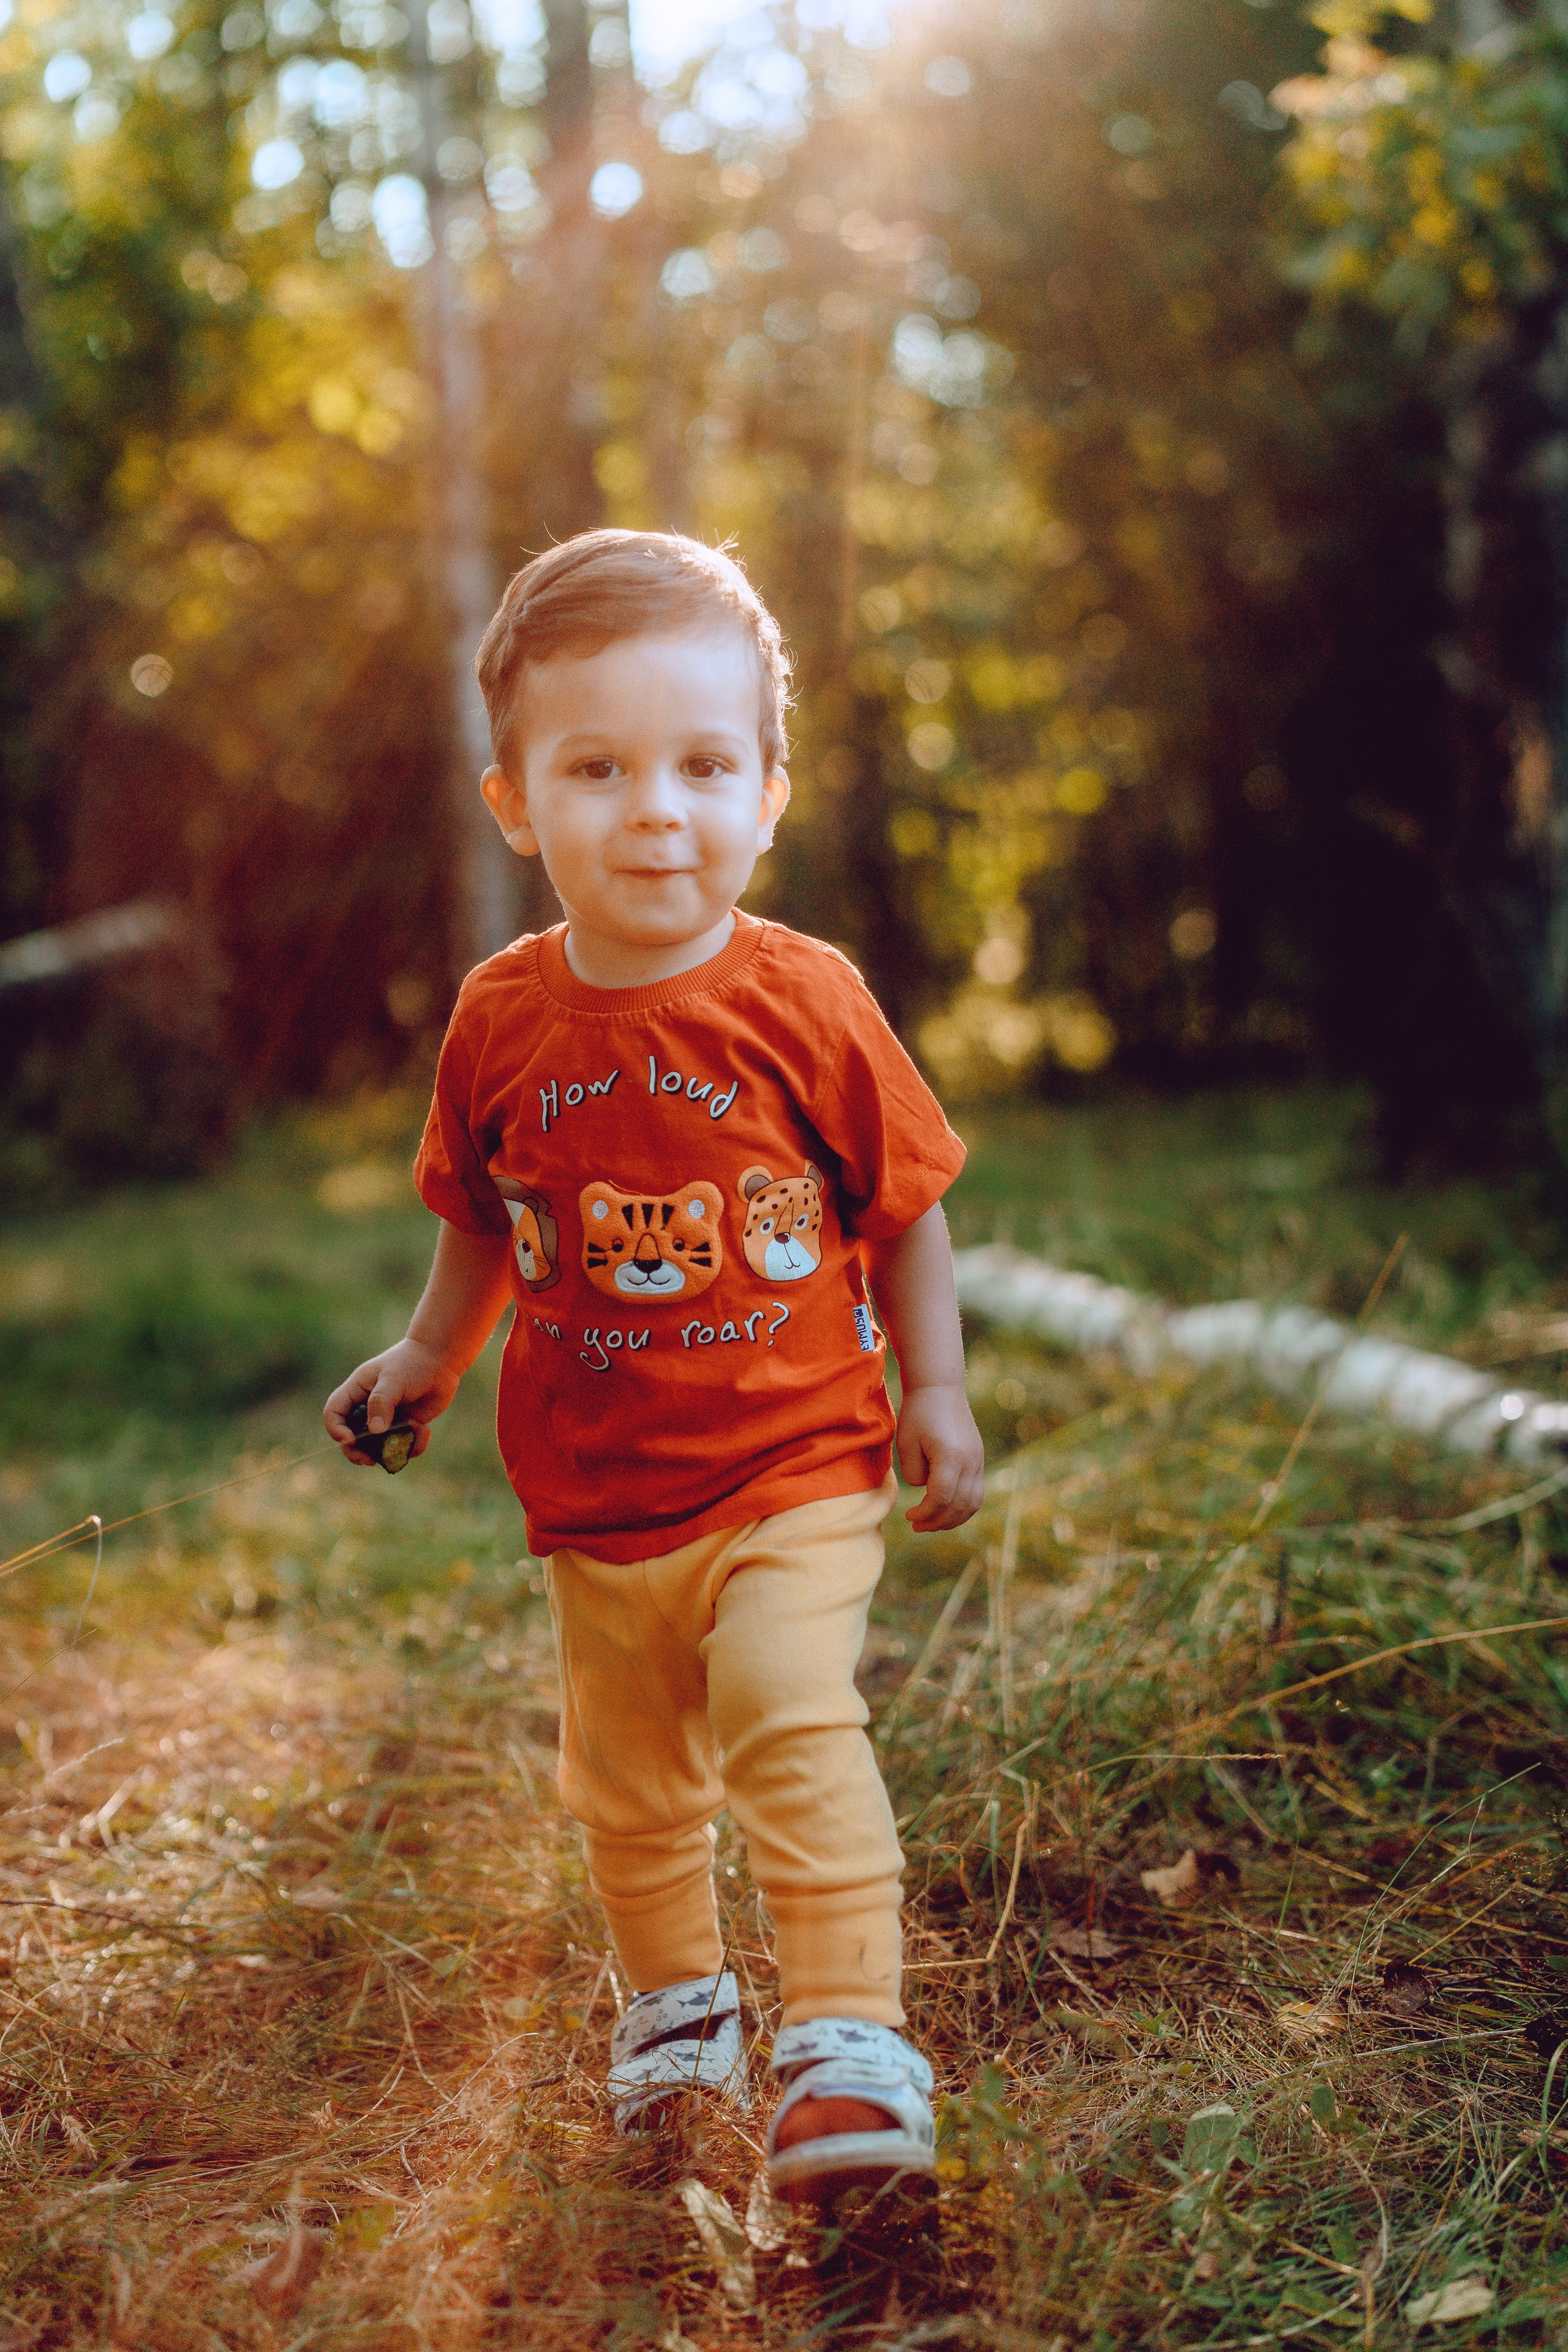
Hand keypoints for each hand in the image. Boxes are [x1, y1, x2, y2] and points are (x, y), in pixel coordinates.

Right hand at [323, 1339, 458, 1466]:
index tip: (351, 1440)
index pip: (334, 1413)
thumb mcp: (393, 1378)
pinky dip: (413, 1445)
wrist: (440, 1361)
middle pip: (351, 1438)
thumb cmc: (411, 1363)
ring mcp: (386, 1420)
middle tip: (370, 1460)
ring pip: (378, 1447)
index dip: (336, 1430)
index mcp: (356, 1391)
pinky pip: (403, 1446)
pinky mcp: (405, 1427)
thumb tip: (375, 1431)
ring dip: (391, 1450)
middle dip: (358, 1452)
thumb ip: (382, 1402)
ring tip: (409, 1439)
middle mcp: (367, 1408)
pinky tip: (425, 1430)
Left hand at [895, 1382, 984, 1530]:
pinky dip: (963, 1507)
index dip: (925, 1513)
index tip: (909, 1516)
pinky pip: (976, 1492)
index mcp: (950, 1456)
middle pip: (959, 1505)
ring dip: (953, 1519)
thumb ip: (914, 1473)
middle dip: (937, 1521)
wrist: (940, 1388)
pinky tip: (945, 1510)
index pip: (941, 1497)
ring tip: (931, 1524)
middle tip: (917, 1527)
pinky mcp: (978, 1459)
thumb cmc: (918, 1414)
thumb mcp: (906, 1443)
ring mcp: (978, 1460)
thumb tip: (925, 1490)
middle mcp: (970, 1461)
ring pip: (972, 1502)